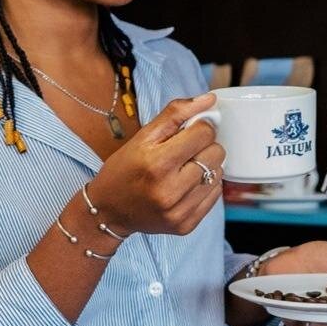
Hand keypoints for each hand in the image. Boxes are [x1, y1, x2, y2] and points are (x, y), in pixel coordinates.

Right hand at [88, 95, 224, 235]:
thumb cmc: (124, 170)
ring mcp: (179, 211)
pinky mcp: (186, 225)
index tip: (189, 131)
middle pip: (216, 153)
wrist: (107, 212)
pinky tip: (187, 184)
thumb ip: (176, 113)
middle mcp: (169, 191)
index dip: (199, 127)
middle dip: (205, 146)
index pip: (204, 133)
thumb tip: (210, 99)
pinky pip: (215, 196)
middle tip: (186, 150)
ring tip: (185, 168)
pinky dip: (206, 185)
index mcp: (157, 163)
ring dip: (207, 166)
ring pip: (219, 174)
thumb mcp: (142, 137)